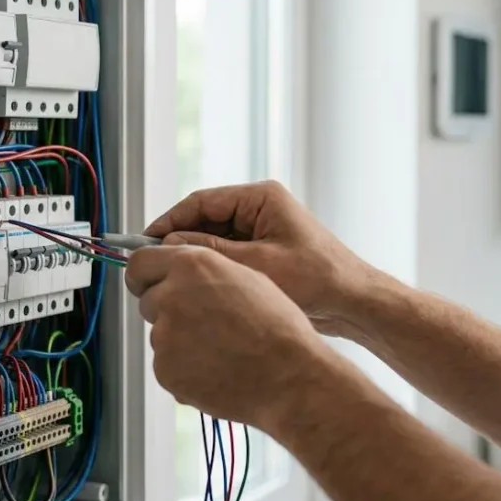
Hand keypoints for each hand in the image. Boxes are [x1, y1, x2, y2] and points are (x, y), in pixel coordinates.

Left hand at [125, 244, 328, 426]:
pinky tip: (216, 367)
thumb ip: (204, 270)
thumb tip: (182, 273)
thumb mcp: (246, 276)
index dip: (146, 275)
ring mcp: (165, 336)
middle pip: (148, 300)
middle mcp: (171, 296)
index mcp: (191, 266)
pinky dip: (184, 367)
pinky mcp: (165, 370)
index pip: (139, 263)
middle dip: (167, 309)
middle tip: (202, 321)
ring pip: (160, 334)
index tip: (149, 283)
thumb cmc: (277, 328)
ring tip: (219, 348)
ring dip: (180, 340)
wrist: (289, 376)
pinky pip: (167, 364)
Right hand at [143, 180, 388, 337]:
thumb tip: (170, 244)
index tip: (146, 240)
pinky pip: (229, 254)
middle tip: (154, 263)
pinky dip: (213, 267)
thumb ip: (211, 252)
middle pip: (205, 219)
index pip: (202, 201)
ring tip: (173, 278)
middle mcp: (262, 208)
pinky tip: (198, 286)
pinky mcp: (266, 251)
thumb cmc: (318, 280)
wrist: (354, 303)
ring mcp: (264, 229)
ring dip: (196, 257)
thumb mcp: (257, 265)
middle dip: (180, 241)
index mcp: (262, 198)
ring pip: (215, 239)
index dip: (170, 221)